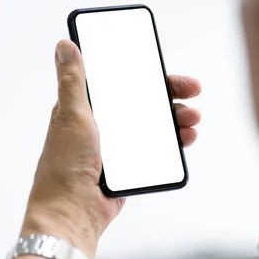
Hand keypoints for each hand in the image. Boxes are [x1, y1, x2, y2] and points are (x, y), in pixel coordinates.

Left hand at [20, 40, 200, 258]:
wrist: (73, 213)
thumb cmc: (65, 165)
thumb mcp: (71, 115)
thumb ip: (73, 81)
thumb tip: (65, 45)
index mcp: (90, 107)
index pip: (124, 80)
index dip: (148, 72)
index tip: (167, 69)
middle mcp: (107, 123)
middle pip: (146, 101)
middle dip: (171, 95)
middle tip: (193, 91)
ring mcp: (120, 145)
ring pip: (156, 124)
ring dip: (177, 119)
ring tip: (193, 120)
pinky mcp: (131, 165)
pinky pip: (158, 148)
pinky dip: (174, 142)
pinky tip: (186, 139)